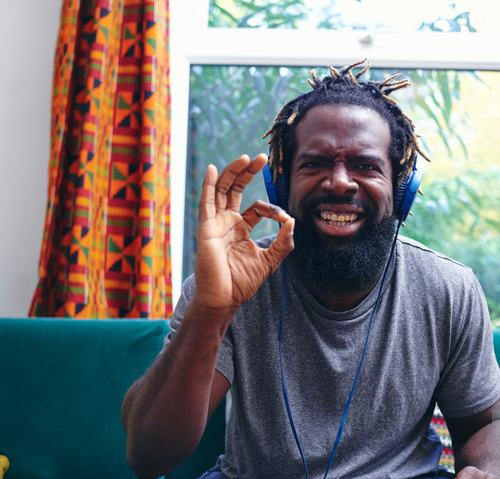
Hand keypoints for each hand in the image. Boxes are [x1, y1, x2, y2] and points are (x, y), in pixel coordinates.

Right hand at [193, 154, 294, 311]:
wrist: (224, 298)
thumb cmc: (242, 283)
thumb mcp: (270, 261)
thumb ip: (283, 243)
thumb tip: (292, 221)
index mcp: (241, 229)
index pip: (256, 208)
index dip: (272, 209)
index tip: (284, 219)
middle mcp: (227, 223)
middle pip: (236, 189)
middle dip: (247, 173)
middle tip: (262, 158)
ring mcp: (216, 224)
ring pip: (223, 190)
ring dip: (233, 173)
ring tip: (246, 158)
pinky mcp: (207, 228)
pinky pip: (207, 203)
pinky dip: (210, 186)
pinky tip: (215, 170)